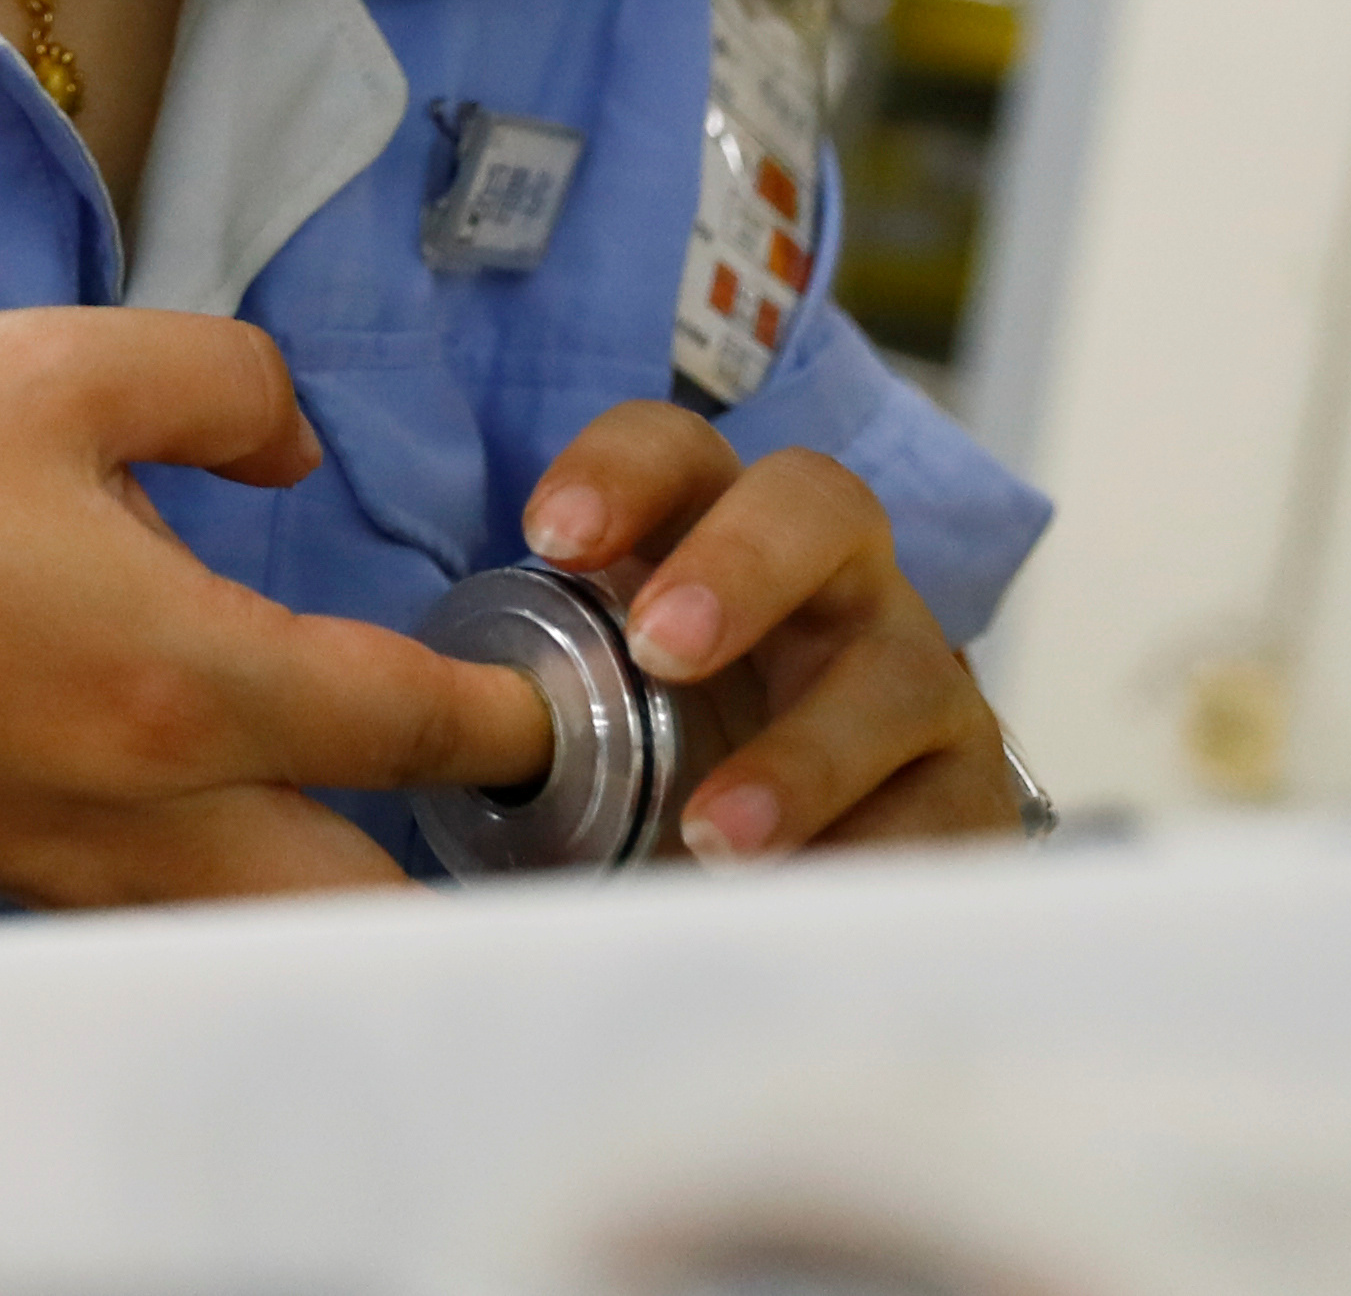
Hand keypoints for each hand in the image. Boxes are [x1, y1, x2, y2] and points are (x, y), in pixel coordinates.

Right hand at [0, 310, 558, 907]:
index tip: (554, 693)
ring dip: (356, 883)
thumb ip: (220, 381)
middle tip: (508, 786)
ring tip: (399, 810)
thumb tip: (296, 443)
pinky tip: (243, 807)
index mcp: (179, 677)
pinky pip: (184, 915)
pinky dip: (248, 889)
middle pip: (371, 900)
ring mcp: (80, 861)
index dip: (509, 712)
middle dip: (461, 860)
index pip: (410, 726)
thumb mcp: (49, 363)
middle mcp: (149, 806)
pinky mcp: (19, 869)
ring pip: (278, 929)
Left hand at [522, 404, 1020, 857]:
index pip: (677, 450)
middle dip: (738, 566)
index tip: (548, 538)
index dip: (620, 472)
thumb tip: (383, 719)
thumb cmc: (661, 762)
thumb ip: (509, 700)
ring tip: (715, 834)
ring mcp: (912, 677)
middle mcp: (827, 582)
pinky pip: (946, 812)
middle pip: (818, 506)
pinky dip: (872, 855)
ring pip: (899, 670)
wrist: (805, 867)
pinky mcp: (967, 792)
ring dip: (803, 753)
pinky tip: (804, 900)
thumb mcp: (581, 713)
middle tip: (659, 649)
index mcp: (712, 533)